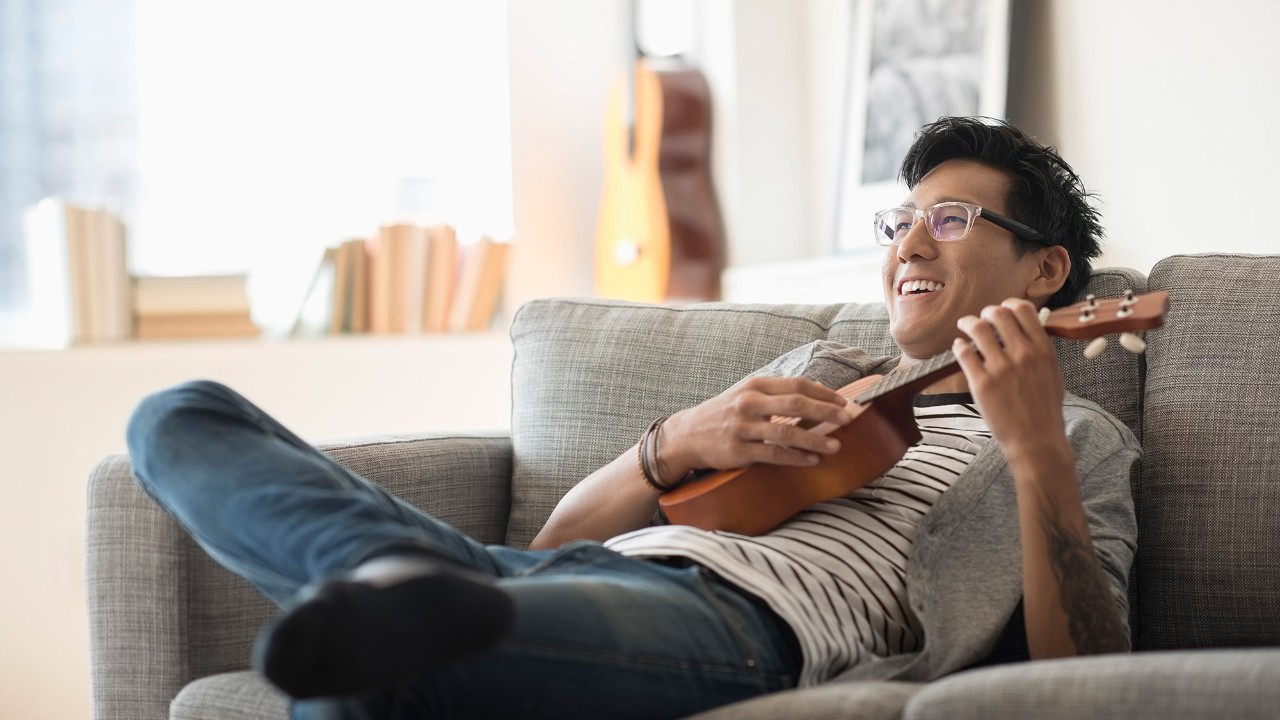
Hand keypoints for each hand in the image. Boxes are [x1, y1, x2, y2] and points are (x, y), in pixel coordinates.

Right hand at [658, 376, 853, 478]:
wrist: (687, 435)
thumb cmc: (725, 414)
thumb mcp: (747, 396)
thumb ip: (776, 395)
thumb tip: (816, 398)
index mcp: (755, 385)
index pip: (797, 385)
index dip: (823, 393)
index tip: (845, 402)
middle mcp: (749, 402)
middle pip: (796, 403)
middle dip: (827, 412)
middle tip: (849, 419)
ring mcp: (743, 427)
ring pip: (787, 431)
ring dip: (816, 439)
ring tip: (837, 446)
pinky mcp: (738, 450)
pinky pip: (774, 454)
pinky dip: (796, 458)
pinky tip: (812, 461)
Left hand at [954, 299, 1066, 463]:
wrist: (1036, 440)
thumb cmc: (1045, 410)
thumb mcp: (1053, 374)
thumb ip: (1040, 350)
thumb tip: (1028, 330)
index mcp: (1043, 350)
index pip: (1023, 310)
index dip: (1008, 305)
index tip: (1001, 309)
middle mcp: (1023, 354)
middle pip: (998, 314)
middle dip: (986, 313)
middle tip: (981, 319)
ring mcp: (1001, 368)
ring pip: (978, 328)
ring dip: (968, 323)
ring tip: (964, 326)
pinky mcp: (981, 382)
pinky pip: (964, 352)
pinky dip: (959, 346)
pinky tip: (959, 348)